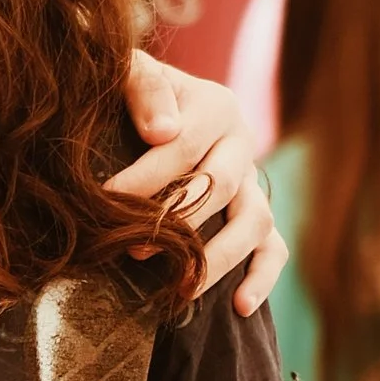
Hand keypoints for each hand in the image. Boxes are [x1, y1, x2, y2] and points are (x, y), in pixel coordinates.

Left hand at [112, 53, 285, 314]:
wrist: (148, 107)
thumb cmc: (129, 95)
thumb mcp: (129, 73)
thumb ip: (142, 86)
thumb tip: (163, 133)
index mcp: (216, 105)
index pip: (185, 146)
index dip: (145, 176)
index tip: (105, 201)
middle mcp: (243, 143)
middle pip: (221, 187)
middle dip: (177, 221)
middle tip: (133, 249)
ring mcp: (253, 182)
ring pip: (255, 222)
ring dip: (219, 258)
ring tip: (181, 288)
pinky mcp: (257, 213)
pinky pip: (274, 248)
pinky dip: (262, 278)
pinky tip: (239, 307)